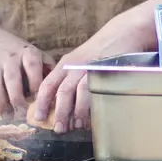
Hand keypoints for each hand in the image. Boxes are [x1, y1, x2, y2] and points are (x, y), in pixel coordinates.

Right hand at [0, 26, 50, 117]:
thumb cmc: (19, 55)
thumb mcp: (35, 55)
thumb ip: (47, 70)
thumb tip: (58, 92)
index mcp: (27, 53)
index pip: (32, 67)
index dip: (35, 84)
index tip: (39, 101)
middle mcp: (9, 57)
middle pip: (12, 79)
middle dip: (17, 99)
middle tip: (23, 116)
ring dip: (2, 103)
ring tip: (8, 117)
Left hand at [34, 17, 140, 133]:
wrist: (123, 31)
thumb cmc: (99, 51)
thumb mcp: (79, 62)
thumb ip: (69, 80)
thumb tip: (62, 106)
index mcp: (65, 65)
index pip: (48, 85)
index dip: (42, 103)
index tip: (38, 118)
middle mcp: (75, 66)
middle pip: (62, 91)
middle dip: (59, 112)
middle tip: (59, 129)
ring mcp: (91, 67)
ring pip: (79, 92)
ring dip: (77, 112)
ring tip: (76, 126)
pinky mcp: (106, 69)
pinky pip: (98, 89)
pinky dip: (94, 105)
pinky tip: (94, 115)